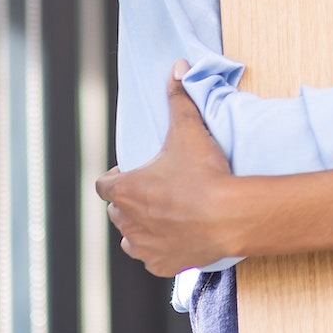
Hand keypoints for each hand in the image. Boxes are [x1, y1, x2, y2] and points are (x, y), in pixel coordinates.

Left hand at [96, 62, 238, 277]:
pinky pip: (152, 259)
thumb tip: (178, 67)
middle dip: (130, 202)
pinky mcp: (162, 265)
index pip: (104, 184)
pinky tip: (179, 238)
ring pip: (130, 238)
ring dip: (141, 228)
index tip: (134, 171)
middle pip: (116, 211)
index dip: (116, 176)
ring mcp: (143, 246)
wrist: (229, 217)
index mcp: (125, 190)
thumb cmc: (204, 174)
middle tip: (156, 190)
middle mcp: (127, 221)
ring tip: (165, 216)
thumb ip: (179, 97)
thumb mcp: (189, 129)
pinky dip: (161, 250)